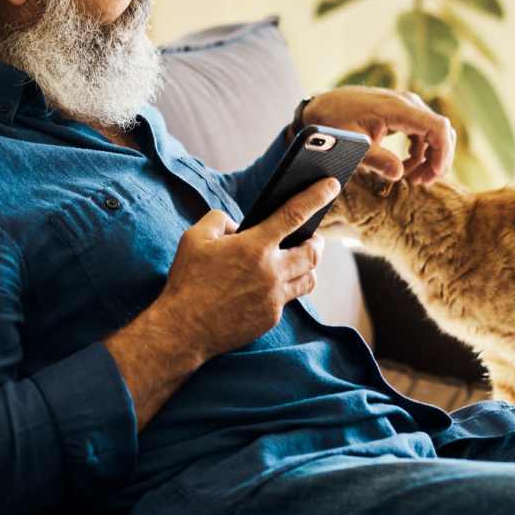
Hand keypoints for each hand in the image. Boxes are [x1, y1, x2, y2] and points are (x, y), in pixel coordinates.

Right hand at [157, 176, 339, 360]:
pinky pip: (288, 299)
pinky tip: (268, 286)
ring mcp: (273, 298)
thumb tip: (238, 226)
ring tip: (297, 261)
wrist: (182, 329)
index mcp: (254, 246)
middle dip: (317, 242)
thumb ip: (220, 220)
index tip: (332, 185)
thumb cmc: (187, 280)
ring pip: (309, 279)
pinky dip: (284, 289)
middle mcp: (271, 272)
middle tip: (313, 237)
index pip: (294, 214)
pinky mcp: (270, 318)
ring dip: (308, 267)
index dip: (316, 196)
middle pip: (313, 252)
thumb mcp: (195, 238)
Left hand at [298, 87, 454, 183]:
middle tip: (422, 182)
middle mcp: (407, 103)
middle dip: (437, 159)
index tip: (434, 175)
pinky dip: (419, 151)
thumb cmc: (335, 123)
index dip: (443, 152)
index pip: (437, 127)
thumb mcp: (353, 144)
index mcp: (398, 108)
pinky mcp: (401, 113)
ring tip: (413, 178)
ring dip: (428, 157)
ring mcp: (405, 106)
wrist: (322, 106)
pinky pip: (421, 132)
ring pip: (433, 133)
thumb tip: (398, 174)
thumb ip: (376, 159)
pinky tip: (405, 167)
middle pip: (440, 131)